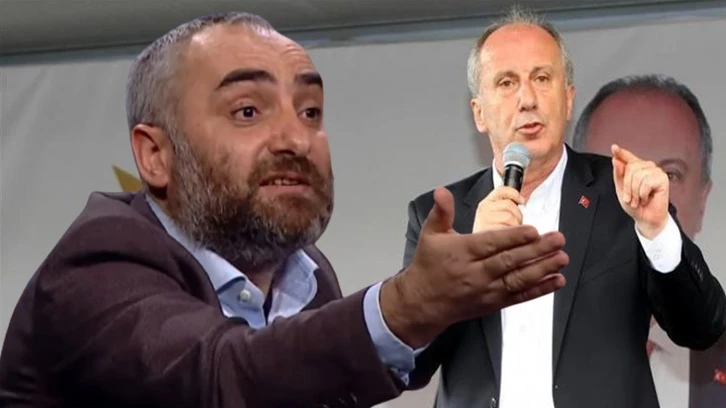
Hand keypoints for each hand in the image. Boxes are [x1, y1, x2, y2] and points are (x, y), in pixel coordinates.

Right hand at [381, 187, 568, 347]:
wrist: (422, 303)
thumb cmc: (428, 265)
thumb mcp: (429, 235)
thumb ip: (440, 212)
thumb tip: (441, 191)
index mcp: (461, 252)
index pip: (490, 244)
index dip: (512, 238)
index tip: (533, 231)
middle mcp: (475, 273)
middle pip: (509, 262)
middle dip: (536, 251)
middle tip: (558, 239)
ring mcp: (486, 291)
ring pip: (517, 280)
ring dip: (542, 269)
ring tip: (562, 258)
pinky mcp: (494, 303)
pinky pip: (519, 297)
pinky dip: (539, 290)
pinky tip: (556, 281)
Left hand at [611, 144, 669, 238]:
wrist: (646, 217)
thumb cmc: (635, 205)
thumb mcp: (621, 190)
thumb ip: (618, 175)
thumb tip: (616, 160)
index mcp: (635, 169)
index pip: (627, 157)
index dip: (620, 152)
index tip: (614, 148)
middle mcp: (646, 167)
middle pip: (631, 168)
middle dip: (627, 186)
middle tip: (631, 198)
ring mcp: (655, 171)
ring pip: (638, 175)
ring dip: (635, 192)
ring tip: (638, 199)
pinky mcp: (662, 178)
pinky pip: (646, 182)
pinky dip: (643, 193)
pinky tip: (646, 197)